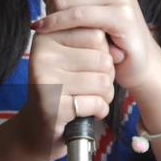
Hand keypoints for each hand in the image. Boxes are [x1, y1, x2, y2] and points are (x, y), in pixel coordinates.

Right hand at [15, 25, 114, 160]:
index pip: (96, 34)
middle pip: (102, 58)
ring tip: (90, 99)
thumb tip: (121, 53)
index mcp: (47, 36)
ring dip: (105, 95)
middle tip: (90, 87)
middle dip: (106, 77)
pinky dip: (100, 110)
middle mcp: (42, 54)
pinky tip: (87, 113)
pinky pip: (97, 103)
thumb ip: (97, 45)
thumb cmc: (64, 87)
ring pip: (103, 82)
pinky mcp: (53, 106)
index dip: (103, 53)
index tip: (88, 66)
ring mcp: (46, 80)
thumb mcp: (75, 57)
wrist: (39, 126)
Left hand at [30, 0, 160, 92]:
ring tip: (56, 29)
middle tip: (53, 21)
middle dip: (49, 5)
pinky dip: (56, 25)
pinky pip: (76, 16)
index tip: (51, 5)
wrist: (135, 57)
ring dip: (53, 18)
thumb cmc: (108, 28)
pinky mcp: (121, 14)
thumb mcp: (83, 0)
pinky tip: (45, 31)